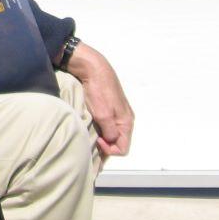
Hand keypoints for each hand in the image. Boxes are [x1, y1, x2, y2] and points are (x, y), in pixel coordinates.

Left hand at [66, 42, 133, 156]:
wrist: (93, 69)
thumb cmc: (98, 91)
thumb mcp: (103, 115)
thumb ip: (110, 132)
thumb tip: (111, 142)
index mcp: (127, 122)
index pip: (123, 149)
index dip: (110, 150)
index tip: (97, 141)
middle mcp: (126, 119)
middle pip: (120, 142)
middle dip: (107, 146)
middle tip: (92, 142)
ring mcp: (119, 113)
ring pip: (114, 134)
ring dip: (104, 138)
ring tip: (91, 135)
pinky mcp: (112, 107)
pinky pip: (110, 125)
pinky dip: (102, 129)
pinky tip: (92, 126)